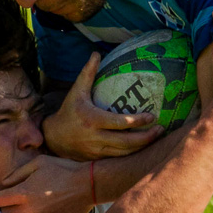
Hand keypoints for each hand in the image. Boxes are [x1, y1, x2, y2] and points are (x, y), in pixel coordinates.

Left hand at [0, 154, 92, 212]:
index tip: (0, 194)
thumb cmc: (63, 170)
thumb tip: (3, 183)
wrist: (87, 186)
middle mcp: (29, 209)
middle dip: (4, 206)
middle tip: (11, 200)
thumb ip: (18, 173)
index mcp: (24, 192)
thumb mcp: (39, 162)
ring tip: (22, 208)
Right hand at [42, 53, 163, 158]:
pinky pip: (118, 159)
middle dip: (146, 138)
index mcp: (92, 120)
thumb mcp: (76, 91)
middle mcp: (95, 138)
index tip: (152, 116)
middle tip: (160, 129)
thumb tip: (96, 53)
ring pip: (124, 153)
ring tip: (156, 136)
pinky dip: (132, 154)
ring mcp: (96, 151)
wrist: (52, 138)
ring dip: (142, 147)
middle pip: (126, 142)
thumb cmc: (68, 112)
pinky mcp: (97, 159)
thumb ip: (88, 73)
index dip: (138, 122)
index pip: (119, 123)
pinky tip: (143, 146)